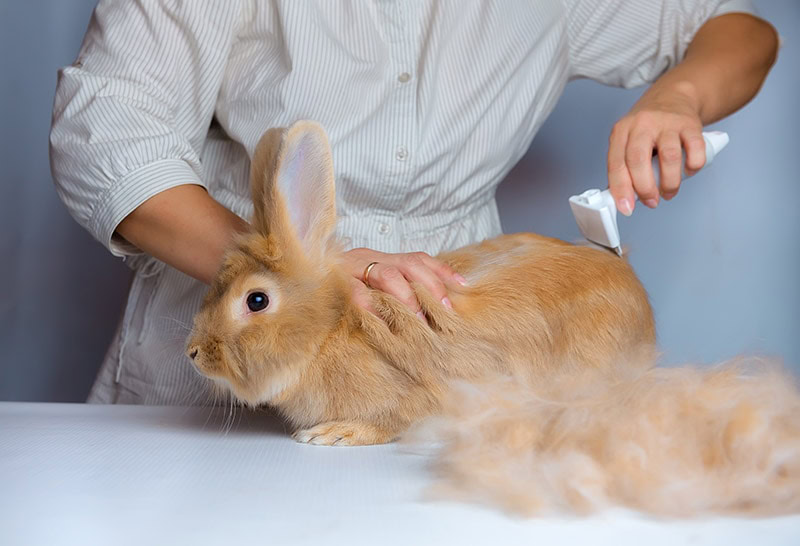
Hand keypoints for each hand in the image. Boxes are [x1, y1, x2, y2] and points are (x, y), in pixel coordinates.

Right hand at [341, 247, 467, 320]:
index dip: (441, 272)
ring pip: (386, 275)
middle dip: (429, 288)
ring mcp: (350, 268)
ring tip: (418, 321)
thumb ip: (394, 290)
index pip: (418, 258)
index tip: (462, 288)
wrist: (295, 275)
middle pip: (408, 265)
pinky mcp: (333, 283)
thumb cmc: (338, 288)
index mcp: (381, 257)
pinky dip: (370, 306)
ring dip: (406, 299)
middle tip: (442, 314)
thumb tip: (432, 307)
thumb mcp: (369, 285)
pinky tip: (382, 321)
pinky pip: (355, 292)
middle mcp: (368, 258)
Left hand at [607, 82, 706, 215]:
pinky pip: (695, 151)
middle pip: (639, 160)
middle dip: (645, 188)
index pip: (617, 163)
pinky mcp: (690, 124)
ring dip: (669, 182)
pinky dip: (692, 167)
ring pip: (669, 157)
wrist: (673, 96)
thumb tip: (622, 198)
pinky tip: (688, 171)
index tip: (626, 208)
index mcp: (621, 131)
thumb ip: (625, 166)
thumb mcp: (628, 140)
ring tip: (669, 192)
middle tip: (651, 201)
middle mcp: (642, 124)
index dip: (621, 189)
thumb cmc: (647, 127)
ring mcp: (667, 123)